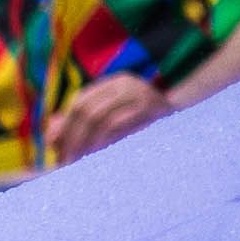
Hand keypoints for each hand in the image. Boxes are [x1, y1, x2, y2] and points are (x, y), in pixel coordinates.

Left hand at [45, 69, 171, 163]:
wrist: (186, 101)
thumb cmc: (150, 111)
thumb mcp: (118, 111)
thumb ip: (88, 118)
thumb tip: (53, 132)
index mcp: (114, 82)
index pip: (80, 101)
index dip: (64, 123)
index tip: (53, 144)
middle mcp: (124, 84)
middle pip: (86, 109)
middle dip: (71, 135)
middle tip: (64, 157)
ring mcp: (137, 94)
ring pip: (99, 117)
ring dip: (85, 141)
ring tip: (77, 158)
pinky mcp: (149, 108)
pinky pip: (118, 124)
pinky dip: (104, 139)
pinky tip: (96, 152)